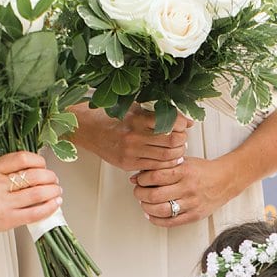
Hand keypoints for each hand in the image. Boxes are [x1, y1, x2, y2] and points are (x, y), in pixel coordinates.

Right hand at [0, 151, 62, 234]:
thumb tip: (45, 170)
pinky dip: (50, 207)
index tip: (44, 165)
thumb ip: (15, 168)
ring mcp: (2, 204)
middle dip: (50, 177)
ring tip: (56, 190)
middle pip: (33, 176)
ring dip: (53, 191)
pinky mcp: (9, 219)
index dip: (39, 161)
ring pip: (37, 194)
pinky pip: (35, 213)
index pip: (23, 158)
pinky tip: (55, 203)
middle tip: (54, 180)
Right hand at [74, 104, 189, 172]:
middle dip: (182, 140)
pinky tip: (165, 159)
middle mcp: (134, 136)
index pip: (171, 123)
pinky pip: (154, 167)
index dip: (183, 125)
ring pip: (165, 157)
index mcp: (138, 118)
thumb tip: (187, 121)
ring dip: (176, 154)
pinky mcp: (127, 164)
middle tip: (182, 138)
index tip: (184, 125)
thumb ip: (160, 114)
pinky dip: (164, 164)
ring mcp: (131, 152)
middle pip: (171, 141)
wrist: (89, 129)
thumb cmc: (113, 117)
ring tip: (176, 149)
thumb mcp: (136, 108)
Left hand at [133, 154, 238, 227]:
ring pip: (160, 210)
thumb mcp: (182, 162)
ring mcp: (191, 203)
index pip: (155, 176)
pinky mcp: (194, 216)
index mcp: (185, 172)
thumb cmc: (202, 170)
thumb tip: (136, 177)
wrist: (226, 180)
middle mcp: (188, 188)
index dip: (142, 179)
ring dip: (146, 207)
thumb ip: (161, 168)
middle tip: (138, 192)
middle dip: (140, 194)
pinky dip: (156, 220)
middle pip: (154, 195)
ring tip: (144, 203)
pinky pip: (170, 222)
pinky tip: (151, 214)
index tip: (139, 180)